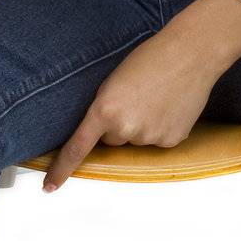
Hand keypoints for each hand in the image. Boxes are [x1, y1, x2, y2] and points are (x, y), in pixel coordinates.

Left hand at [42, 13, 221, 190]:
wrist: (190, 53)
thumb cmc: (149, 58)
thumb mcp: (114, 81)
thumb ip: (104, 108)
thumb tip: (103, 133)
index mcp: (104, 110)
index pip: (77, 148)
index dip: (61, 169)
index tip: (49, 187)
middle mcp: (125, 128)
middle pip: (112, 140)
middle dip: (118, 124)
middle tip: (135, 98)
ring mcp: (150, 137)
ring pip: (136, 140)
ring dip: (141, 125)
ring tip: (156, 97)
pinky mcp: (171, 140)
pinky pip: (157, 141)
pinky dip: (161, 127)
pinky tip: (170, 106)